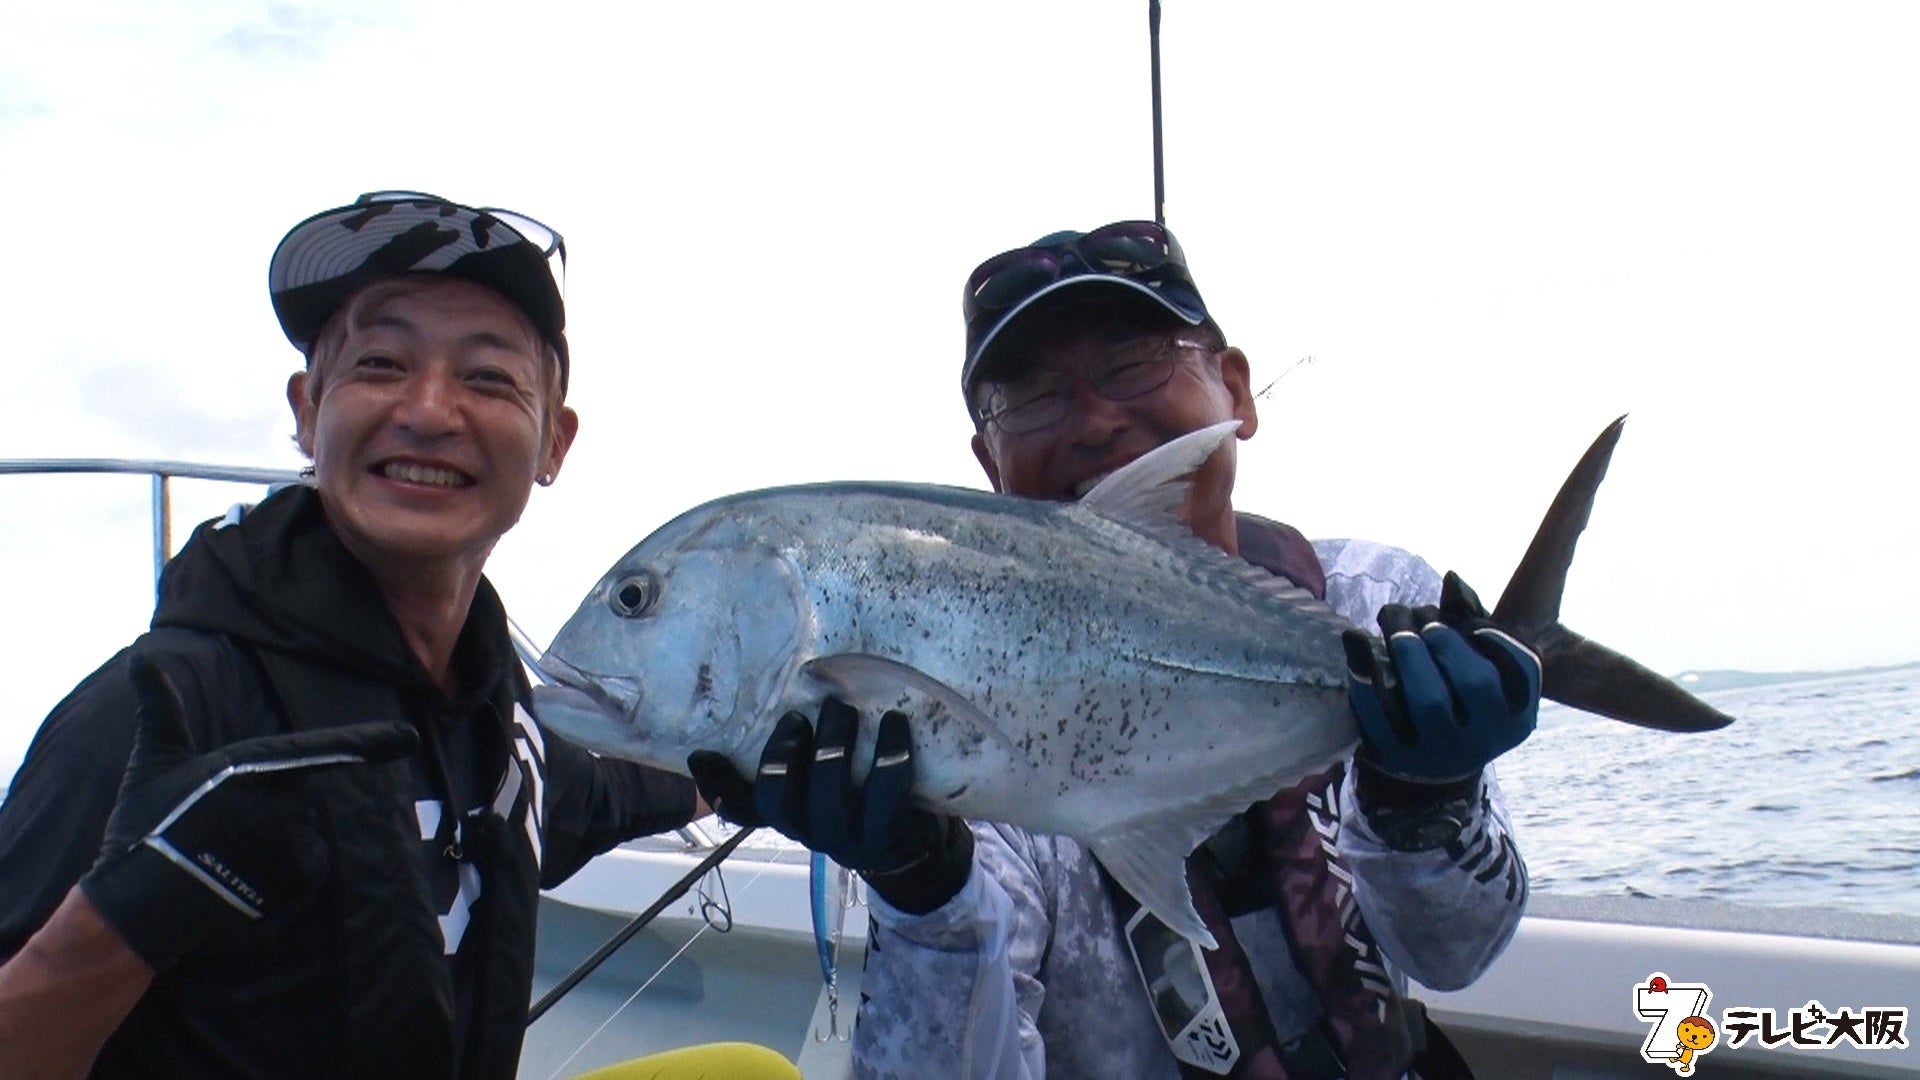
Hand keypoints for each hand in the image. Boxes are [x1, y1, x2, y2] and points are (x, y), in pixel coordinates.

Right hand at [79, 654, 417, 970]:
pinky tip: (239, 882)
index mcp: (257, 767)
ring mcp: (296, 845)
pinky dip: (280, 877)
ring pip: (301, 836)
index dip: (369, 742)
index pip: (324, 749)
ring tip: (224, 857)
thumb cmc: (146, 826)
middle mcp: (286, 804)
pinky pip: (304, 871)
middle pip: (296, 801)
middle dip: (266, 814)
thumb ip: (161, 707)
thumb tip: (142, 654)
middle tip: (217, 832)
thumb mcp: (154, 761)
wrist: (140, 906)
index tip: (408, 737)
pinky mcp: (298, 883)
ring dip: (272, 845)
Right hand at [687, 697, 971, 913]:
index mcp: (786, 813)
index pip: (739, 806)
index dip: (715, 784)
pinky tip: (895, 724)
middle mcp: (805, 829)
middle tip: (798, 714)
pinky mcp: (883, 836)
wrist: (910, 844)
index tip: (700, 753)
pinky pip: (885, 795)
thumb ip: (804, 748)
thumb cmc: (860, 793)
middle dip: (784, 753)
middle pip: (778, 801)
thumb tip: (789, 687)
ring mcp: (843, 839)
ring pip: (827, 797)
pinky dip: (891, 755)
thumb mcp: (824, 776)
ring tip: (843, 710)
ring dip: (833, 748)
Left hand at [1342, 572, 1541, 784]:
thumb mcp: (1477, 668)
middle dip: (1446, 638)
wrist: (1427, 772)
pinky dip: (1364, 673)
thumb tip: (1451, 579)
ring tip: (1395, 625)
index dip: (1496, 636)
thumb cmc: (1458, 703)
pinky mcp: (1395, 757)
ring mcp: (1438, 752)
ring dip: (1409, 652)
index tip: (1471, 622)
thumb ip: (1470, 622)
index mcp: (1515, 716)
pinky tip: (1355, 641)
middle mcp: (1483, 739)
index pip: (1522, 669)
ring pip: (1429, 701)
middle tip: (1421, 618)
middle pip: (1475, 682)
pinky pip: (1378, 714)